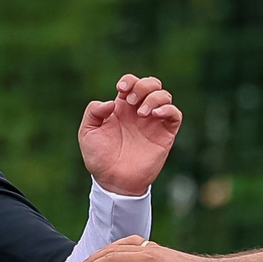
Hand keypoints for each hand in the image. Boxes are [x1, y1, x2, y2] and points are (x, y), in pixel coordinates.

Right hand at [71, 237, 217, 261]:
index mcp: (147, 258)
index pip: (112, 260)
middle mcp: (148, 249)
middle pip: (112, 250)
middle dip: (92, 261)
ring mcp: (154, 250)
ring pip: (121, 246)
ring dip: (104, 254)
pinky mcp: (159, 254)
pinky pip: (131, 247)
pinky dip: (117, 251)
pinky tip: (118, 259)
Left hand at [80, 74, 182, 194]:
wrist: (113, 181)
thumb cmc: (99, 158)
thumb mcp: (87, 133)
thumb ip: (93, 112)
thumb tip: (111, 102)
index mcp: (122, 108)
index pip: (131, 83)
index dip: (129, 80)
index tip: (121, 90)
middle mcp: (139, 112)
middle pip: (151, 84)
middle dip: (143, 86)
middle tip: (131, 102)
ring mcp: (153, 123)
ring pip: (165, 95)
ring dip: (154, 97)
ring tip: (142, 113)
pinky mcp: (164, 135)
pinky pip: (175, 114)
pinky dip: (168, 109)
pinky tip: (155, 114)